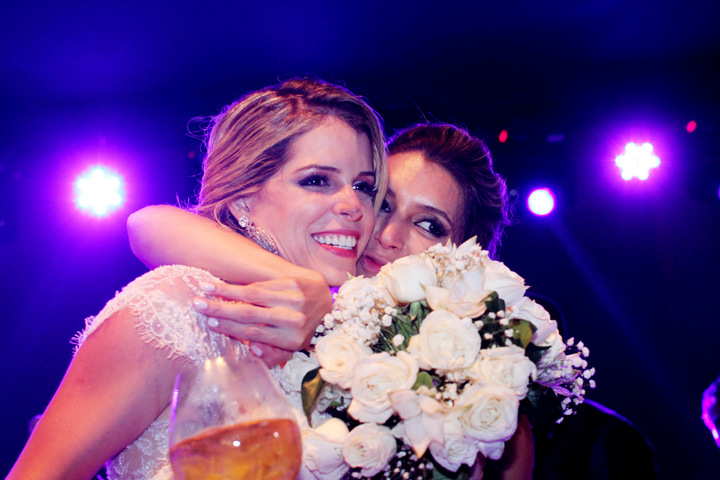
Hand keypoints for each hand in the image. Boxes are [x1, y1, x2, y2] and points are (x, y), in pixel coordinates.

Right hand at [192, 273, 331, 352]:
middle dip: (220, 309)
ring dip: (226, 291)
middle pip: (249, 313)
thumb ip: (272, 353)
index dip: (230, 328)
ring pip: (253, 294)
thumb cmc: (304, 328)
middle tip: (198, 305)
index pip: (254, 333)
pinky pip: (262, 284)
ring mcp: (294, 298)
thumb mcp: (292, 347)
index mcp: (291, 339)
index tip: (210, 323)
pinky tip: (225, 284)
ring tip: (205, 288)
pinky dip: (241, 285)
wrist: (328, 301)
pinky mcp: (294, 281)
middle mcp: (293, 319)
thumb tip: (251, 350)